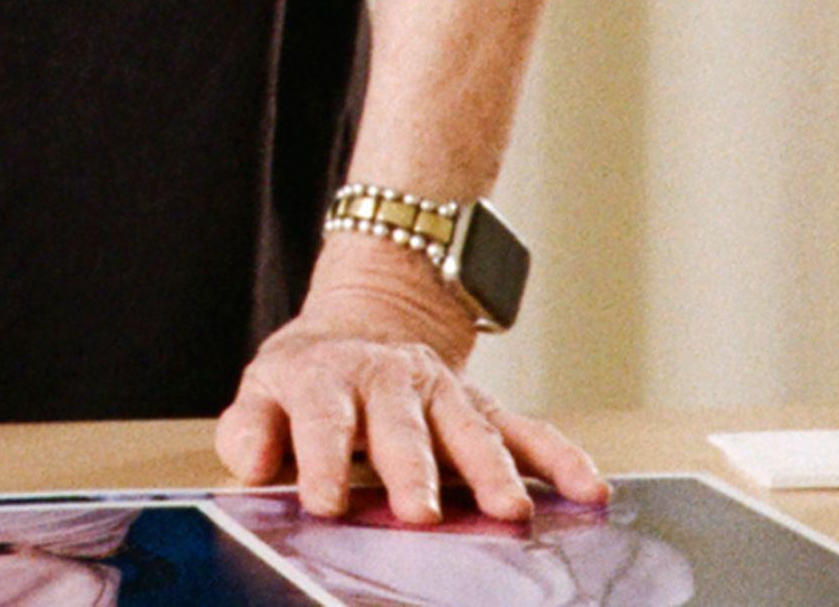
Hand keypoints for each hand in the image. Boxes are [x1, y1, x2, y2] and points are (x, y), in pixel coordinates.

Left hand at [215, 239, 606, 525]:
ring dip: (490, 469)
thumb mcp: (265, 391)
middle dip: (412, 468)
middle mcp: (389, 380)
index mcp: (326, 378)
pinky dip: (558, 458)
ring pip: (470, 428)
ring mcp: (441, 391)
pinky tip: (588, 491)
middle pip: (401, 424)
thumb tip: (250, 464)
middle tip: (421, 514)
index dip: (322, 459)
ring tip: (509, 512)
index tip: (327, 503)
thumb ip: (252, 428)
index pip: (322, 417)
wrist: (360, 325)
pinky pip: (526, 431)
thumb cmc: (308, 380)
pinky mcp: (482, 407)